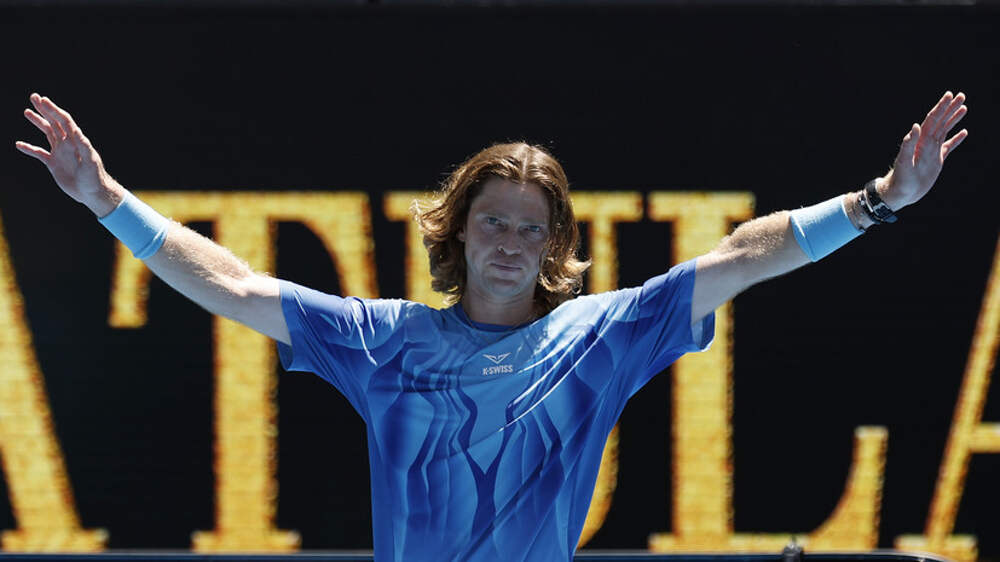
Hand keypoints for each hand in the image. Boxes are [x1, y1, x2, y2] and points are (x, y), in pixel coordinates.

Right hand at [15, 93, 123, 216]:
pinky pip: (39, 153)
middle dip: (45, 109)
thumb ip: (85, 149)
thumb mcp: (90, 163)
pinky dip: (29, 149)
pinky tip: (19, 144)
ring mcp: (60, 152)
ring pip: (47, 133)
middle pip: (55, 122)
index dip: (54, 110)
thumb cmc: (94, 178)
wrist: (92, 193)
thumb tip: (78, 134)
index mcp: (76, 141)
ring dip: (38, 122)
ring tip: (27, 111)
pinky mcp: (54, 164)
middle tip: (34, 96)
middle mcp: (67, 144)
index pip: (64, 121)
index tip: (43, 100)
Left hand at [879, 91, 968, 209]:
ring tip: (964, 108)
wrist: (901, 192)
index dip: (940, 107)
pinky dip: (956, 139)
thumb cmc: (900, 178)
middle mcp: (926, 143)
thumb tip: (915, 126)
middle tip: (961, 95)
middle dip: (950, 108)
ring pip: (945, 130)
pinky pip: (949, 146)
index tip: (949, 95)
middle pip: (940, 121)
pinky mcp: (937, 160)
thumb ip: (908, 144)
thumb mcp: (904, 161)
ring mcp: (932, 150)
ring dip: (953, 119)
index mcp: (919, 141)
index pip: (932, 119)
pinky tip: (964, 132)